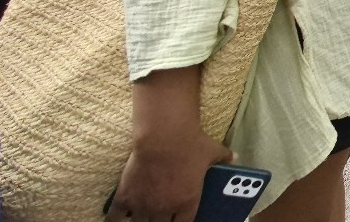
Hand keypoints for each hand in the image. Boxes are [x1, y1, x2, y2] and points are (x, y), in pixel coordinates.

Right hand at [105, 122, 231, 221]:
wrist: (163, 137)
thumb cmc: (191, 143)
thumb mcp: (213, 151)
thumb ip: (224, 158)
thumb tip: (235, 157)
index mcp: (188, 202)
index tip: (177, 221)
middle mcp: (164, 209)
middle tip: (159, 218)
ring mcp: (143, 205)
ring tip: (141, 219)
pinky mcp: (125, 197)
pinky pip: (115, 218)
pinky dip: (114, 220)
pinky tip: (115, 220)